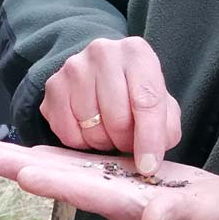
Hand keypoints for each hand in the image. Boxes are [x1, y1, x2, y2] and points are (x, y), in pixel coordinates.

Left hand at [0, 142, 218, 219]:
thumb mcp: (204, 211)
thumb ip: (178, 211)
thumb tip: (150, 217)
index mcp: (128, 205)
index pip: (84, 190)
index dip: (53, 179)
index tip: (20, 170)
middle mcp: (110, 198)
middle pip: (56, 179)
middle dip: (16, 167)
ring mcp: (111, 189)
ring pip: (60, 172)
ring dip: (23, 161)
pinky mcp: (118, 179)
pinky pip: (77, 167)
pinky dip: (51, 158)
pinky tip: (32, 153)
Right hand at [41, 37, 181, 173]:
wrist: (102, 71)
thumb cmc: (136, 91)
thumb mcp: (163, 105)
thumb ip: (166, 129)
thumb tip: (149, 160)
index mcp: (136, 53)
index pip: (146, 101)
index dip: (149, 139)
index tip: (149, 166)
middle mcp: (103, 53)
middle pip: (117, 119)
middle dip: (126, 141)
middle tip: (129, 140)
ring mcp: (74, 68)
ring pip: (91, 129)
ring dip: (105, 142)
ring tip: (110, 131)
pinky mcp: (53, 86)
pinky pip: (68, 134)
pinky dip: (82, 143)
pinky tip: (90, 129)